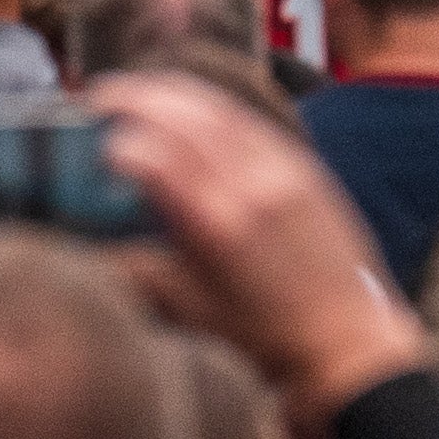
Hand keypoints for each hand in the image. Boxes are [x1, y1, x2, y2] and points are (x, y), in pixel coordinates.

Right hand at [91, 67, 424, 424]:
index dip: (116, 141)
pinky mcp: (306, 169)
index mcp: (218, 224)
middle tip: (97, 98)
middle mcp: (252, 186)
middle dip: (135, 100)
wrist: (348, 346)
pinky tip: (190, 106)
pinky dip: (212, 106)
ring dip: (171, 93)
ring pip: (218, 111)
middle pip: (184, 118)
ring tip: (134, 92)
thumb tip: (90, 248)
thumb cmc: (268, 341)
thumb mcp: (190, 311)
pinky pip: (252, 121)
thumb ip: (137, 271)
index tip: (90, 142)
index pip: (156, 157)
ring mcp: (284, 172)